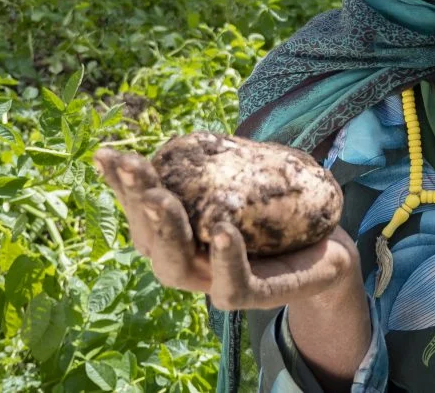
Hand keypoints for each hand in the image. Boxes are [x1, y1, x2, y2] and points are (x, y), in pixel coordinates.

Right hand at [93, 147, 359, 310]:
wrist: (328, 252)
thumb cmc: (276, 215)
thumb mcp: (240, 186)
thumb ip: (212, 168)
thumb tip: (185, 136)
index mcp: (177, 238)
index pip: (139, 211)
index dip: (120, 186)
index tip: (106, 155)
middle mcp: (187, 264)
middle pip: (149, 239)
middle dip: (136, 201)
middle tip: (131, 166)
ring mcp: (216, 284)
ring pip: (179, 266)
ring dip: (167, 231)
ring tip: (161, 199)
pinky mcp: (256, 297)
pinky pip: (233, 285)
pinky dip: (226, 258)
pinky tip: (222, 231)